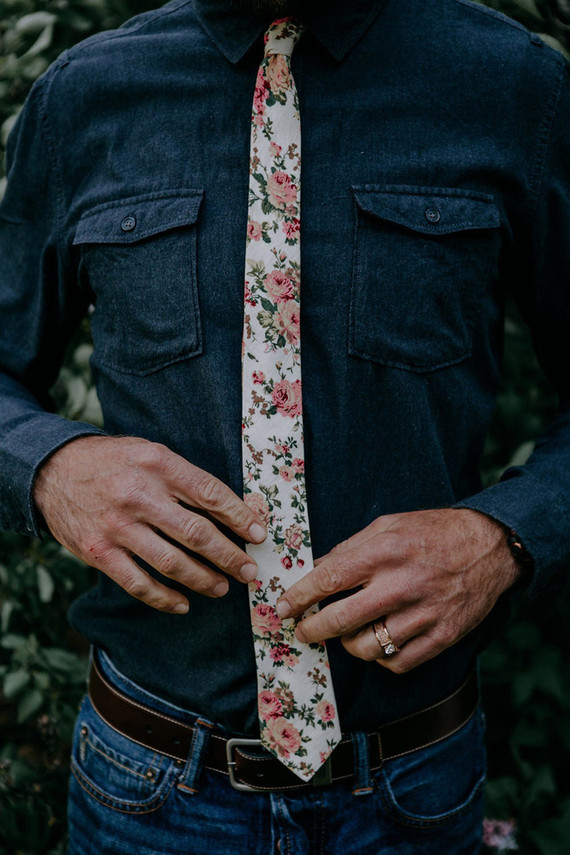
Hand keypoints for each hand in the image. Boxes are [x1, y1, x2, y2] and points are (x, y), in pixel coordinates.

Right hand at [33, 435, 265, 613]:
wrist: (53, 470)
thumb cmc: (113, 462)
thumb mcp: (150, 453)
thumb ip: (185, 478)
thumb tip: (232, 510)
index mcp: (158, 465)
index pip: (209, 494)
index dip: (239, 516)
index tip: (259, 533)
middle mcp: (139, 495)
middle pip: (196, 533)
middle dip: (229, 556)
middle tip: (249, 571)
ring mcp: (117, 526)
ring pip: (172, 562)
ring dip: (203, 579)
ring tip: (222, 587)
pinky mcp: (99, 552)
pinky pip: (139, 583)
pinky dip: (165, 598)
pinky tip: (184, 603)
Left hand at [276, 509, 521, 673]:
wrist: (489, 548)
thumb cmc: (432, 533)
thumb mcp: (388, 525)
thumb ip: (349, 549)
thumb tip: (315, 571)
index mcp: (384, 553)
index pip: (329, 579)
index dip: (299, 597)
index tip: (283, 607)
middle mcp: (401, 586)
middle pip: (340, 620)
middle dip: (312, 629)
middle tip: (302, 630)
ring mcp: (423, 615)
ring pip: (366, 648)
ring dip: (347, 644)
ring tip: (347, 632)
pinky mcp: (441, 637)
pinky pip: (397, 662)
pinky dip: (380, 657)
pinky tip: (378, 641)